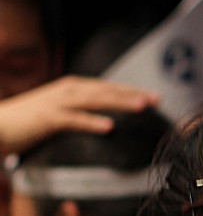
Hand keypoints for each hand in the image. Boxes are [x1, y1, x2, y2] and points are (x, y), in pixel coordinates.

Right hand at [0, 77, 159, 153]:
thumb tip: (108, 123)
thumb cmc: (31, 122)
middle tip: (157, 100)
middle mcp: (68, 91)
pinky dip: (92, 122)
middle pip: (106, 91)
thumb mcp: (62, 114)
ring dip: (119, 103)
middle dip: (132, 94)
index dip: (131, 91)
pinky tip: (110, 127)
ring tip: (142, 107)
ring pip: (94, 101)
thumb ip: (83, 114)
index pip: (108, 88)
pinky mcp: (47, 118)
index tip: (155, 98)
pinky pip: (74, 120)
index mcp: (73, 88)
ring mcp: (58, 103)